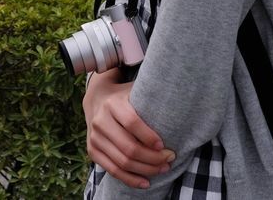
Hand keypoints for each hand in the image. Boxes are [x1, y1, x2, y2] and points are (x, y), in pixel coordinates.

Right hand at [84, 68, 175, 189]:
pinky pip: (112, 170)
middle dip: (152, 158)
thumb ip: (151, 94)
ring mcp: (94, 137)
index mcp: (113, 104)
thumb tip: (181, 96)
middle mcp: (100, 121)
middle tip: (170, 159)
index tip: (165, 146)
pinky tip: (146, 182)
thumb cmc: (125, 96)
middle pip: (129, 147)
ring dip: (145, 170)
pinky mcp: (92, 151)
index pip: (132, 123)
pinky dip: (130, 179)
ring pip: (122, 162)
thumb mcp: (135, 89)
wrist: (96, 99)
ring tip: (162, 169)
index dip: (149, 137)